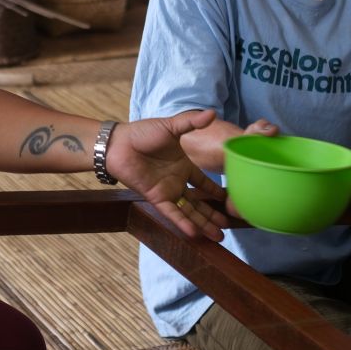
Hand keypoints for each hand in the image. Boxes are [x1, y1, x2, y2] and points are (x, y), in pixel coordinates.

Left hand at [109, 110, 229, 240]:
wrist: (119, 143)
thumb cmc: (142, 133)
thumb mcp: (171, 127)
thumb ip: (191, 123)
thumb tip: (213, 112)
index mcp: (183, 165)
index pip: (204, 182)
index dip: (216, 191)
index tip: (231, 201)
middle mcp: (177, 181)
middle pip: (199, 202)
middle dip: (213, 215)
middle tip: (229, 226)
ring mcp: (167, 190)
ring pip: (189, 211)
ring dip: (203, 224)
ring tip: (218, 237)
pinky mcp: (156, 197)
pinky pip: (172, 212)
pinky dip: (183, 222)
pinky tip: (195, 232)